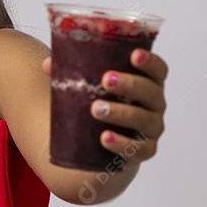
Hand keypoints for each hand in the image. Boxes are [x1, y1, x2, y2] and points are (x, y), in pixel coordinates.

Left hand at [42, 48, 168, 164]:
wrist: (101, 142)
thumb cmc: (99, 103)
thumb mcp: (89, 87)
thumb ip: (72, 73)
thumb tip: (48, 64)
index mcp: (147, 83)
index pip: (158, 70)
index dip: (149, 61)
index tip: (133, 55)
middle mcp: (154, 105)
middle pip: (150, 92)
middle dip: (130, 85)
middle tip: (106, 80)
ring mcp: (151, 129)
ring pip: (144, 120)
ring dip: (121, 113)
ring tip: (95, 109)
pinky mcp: (144, 151)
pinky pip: (138, 149)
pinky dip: (121, 143)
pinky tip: (103, 138)